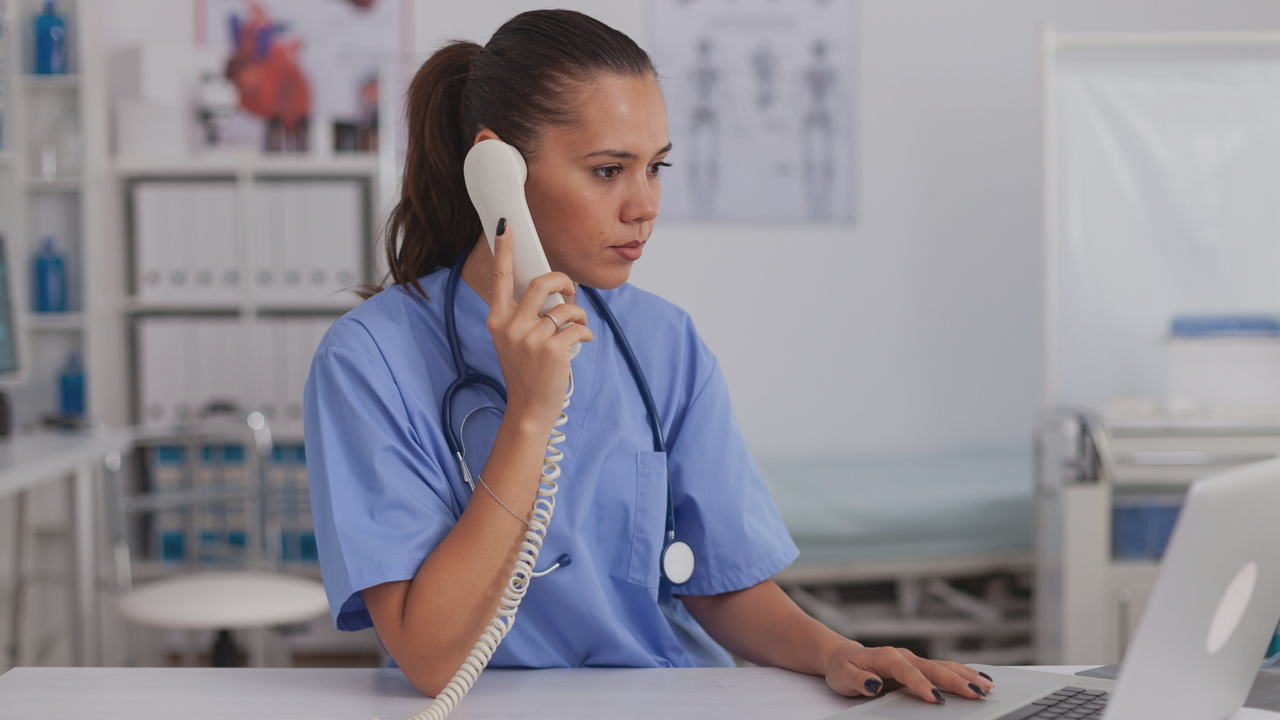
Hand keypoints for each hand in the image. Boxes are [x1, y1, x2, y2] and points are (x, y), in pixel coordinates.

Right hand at [486, 218, 593, 430]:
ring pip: (565, 306)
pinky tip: (584, 341)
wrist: (529, 410)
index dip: (504, 250)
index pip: (500, 279)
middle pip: (541, 282)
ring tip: (578, 325)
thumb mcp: (513, 342)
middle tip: (570, 289)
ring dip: (579, 313)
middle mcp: (511, 327)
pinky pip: (578, 326)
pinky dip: (586, 332)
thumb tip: (551, 291)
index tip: (505, 226)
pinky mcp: (552, 350)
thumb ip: (524, 316)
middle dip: (562, 280)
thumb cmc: (525, 373)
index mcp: (498, 321)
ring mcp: (531, 339)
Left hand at [823, 643, 993, 703]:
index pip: (909, 672)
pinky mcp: (918, 666)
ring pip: (944, 666)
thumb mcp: (843, 677)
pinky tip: (979, 678)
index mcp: (887, 657)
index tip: (937, 698)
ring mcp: (913, 660)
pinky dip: (962, 672)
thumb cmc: (843, 669)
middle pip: (934, 668)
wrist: (843, 657)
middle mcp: (904, 656)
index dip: (923, 685)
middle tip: (977, 694)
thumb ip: (858, 681)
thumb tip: (874, 684)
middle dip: (957, 681)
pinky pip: (944, 668)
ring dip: (966, 676)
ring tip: (987, 686)